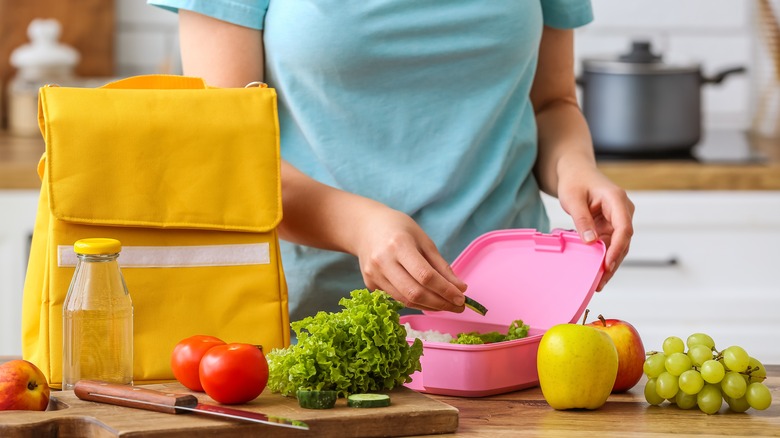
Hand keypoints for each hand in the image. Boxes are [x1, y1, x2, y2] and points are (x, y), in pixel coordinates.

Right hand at [352, 208, 467, 311]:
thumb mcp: (423, 240)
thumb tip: (460, 288)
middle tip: (458, 306)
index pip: (425, 276)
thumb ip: (441, 266)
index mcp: (399, 245)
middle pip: (415, 293)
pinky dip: (416, 301)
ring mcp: (373, 274)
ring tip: (447, 305)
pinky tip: (428, 299)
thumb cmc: (398, 229)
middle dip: (440, 304)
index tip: (461, 298)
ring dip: (430, 306)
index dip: (445, 290)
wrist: (365, 227)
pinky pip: (397, 298)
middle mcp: (383, 261)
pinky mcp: (370, 284)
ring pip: (406, 300)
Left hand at [556, 168, 633, 290]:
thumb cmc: (575, 181)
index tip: (607, 266)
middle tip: (600, 282)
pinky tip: (595, 272)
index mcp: (617, 199)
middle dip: (613, 262)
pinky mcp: (610, 226)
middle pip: (623, 241)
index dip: (617, 249)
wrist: (576, 172)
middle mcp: (622, 210)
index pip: (624, 228)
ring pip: (618, 245)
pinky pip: (609, 244)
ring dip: (608, 263)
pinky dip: (602, 257)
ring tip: (597, 283)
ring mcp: (618, 219)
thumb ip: (582, 219)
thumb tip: (590, 242)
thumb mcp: (573, 198)